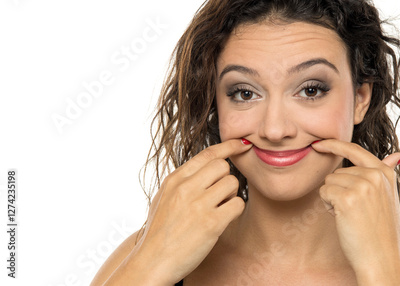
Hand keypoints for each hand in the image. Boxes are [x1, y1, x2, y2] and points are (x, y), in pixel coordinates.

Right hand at [131, 139, 251, 284]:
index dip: (229, 146)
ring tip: (217, 209)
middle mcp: (186, 188)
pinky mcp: (211, 223)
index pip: (208, 154)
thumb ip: (184, 179)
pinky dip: (234, 211)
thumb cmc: (160, 231)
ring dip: (230, 196)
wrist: (152, 262)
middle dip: (225, 178)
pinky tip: (223, 220)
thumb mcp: (165, 197)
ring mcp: (198, 205)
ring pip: (232, 183)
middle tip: (217, 195)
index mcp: (175, 179)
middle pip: (223, 166)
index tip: (242, 144)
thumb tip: (207, 164)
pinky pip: (237, 205)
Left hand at [311, 139, 399, 282]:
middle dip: (339, 190)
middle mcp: (375, 176)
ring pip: (329, 182)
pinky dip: (328, 206)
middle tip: (354, 210)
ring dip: (333, 198)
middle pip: (338, 171)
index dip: (334, 144)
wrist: (381, 258)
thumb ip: (386, 173)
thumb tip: (397, 154)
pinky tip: (342, 218)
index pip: (355, 149)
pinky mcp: (347, 198)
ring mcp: (362, 186)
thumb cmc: (380, 231)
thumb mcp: (389, 197)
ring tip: (351, 215)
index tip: (319, 143)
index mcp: (385, 173)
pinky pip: (324, 192)